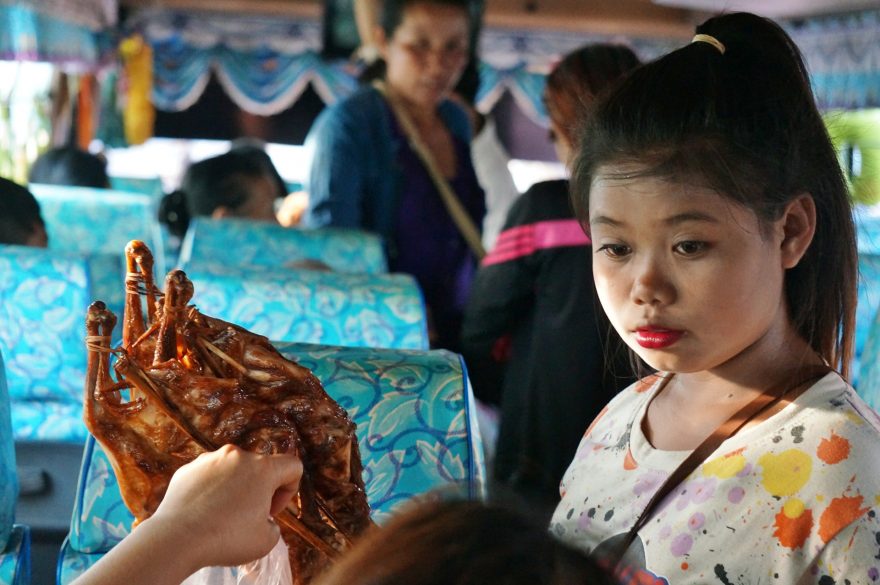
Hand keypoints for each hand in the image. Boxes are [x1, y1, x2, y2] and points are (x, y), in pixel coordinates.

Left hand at [150, 444, 302, 568]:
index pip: (293, 466)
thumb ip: (273, 524)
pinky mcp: (188, 468)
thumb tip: (261, 519)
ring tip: (222, 515)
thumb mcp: (266, 540)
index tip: (271, 511)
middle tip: (248, 516)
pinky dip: (211, 490)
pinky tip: (203, 512)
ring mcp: (210, 459)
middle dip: (259, 490)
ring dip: (234, 488)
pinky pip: (208, 476)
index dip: (289, 490)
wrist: (176, 539)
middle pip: (260, 468)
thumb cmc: (226, 538)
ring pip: (232, 470)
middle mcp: (237, 456)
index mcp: (262, 468)